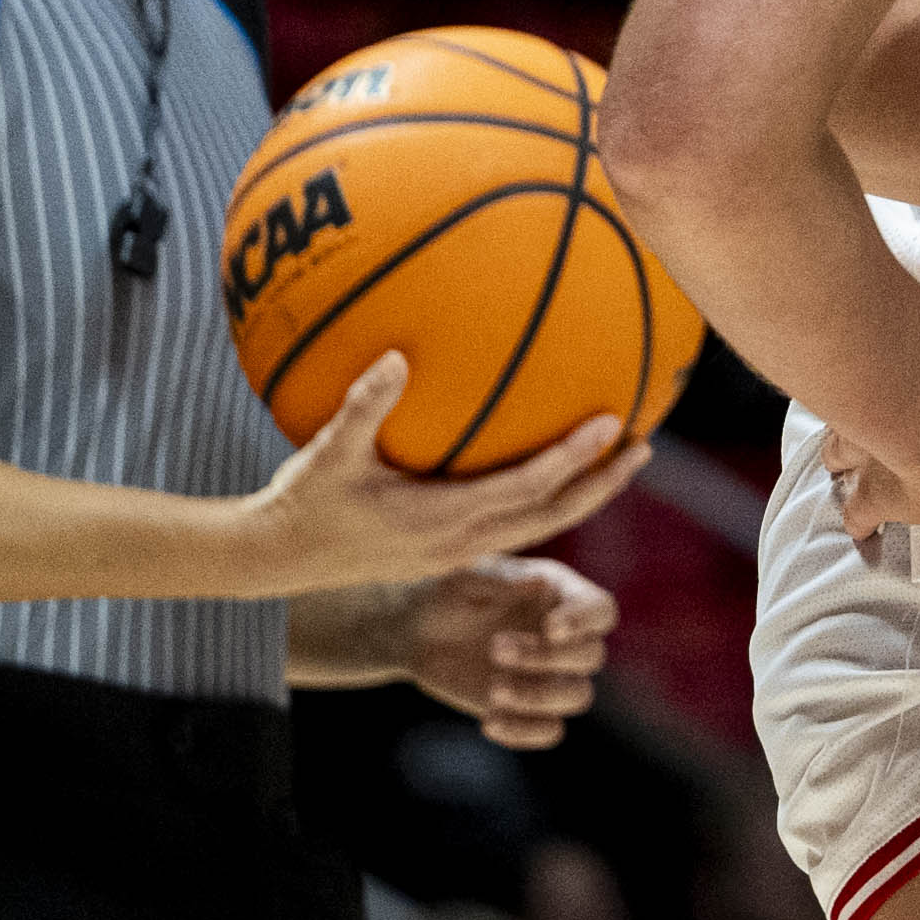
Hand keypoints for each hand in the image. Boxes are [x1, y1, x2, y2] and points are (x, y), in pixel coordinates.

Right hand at [238, 360, 651, 591]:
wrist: (273, 561)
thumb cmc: (300, 501)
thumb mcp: (326, 454)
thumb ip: (363, 407)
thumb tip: (396, 358)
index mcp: (440, 519)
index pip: (525, 488)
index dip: (571, 458)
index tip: (612, 424)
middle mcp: (459, 542)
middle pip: (551, 516)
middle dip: (602, 485)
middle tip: (645, 448)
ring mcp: (456, 553)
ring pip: (538, 526)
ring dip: (582, 496)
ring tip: (621, 462)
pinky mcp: (447, 554)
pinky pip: (513, 528)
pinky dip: (546, 502)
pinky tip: (554, 474)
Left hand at [401, 556, 618, 748]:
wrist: (417, 631)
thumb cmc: (448, 593)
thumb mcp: (463, 575)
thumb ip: (497, 576)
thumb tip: (537, 581)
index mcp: (562, 596)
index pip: (600, 610)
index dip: (585, 622)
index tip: (551, 629)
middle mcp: (566, 639)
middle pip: (590, 656)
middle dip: (546, 657)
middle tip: (494, 648)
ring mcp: (550, 676)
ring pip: (577, 697)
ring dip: (539, 697)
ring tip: (493, 690)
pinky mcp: (528, 709)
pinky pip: (549, 731)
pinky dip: (525, 732)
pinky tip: (489, 722)